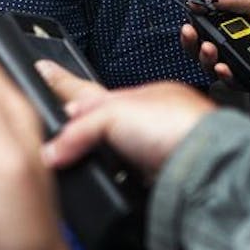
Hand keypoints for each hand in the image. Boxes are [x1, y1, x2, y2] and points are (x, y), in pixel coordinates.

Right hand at [40, 65, 214, 181]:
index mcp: (137, 95)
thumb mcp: (113, 115)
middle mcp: (147, 121)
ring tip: (71, 156)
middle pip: (99, 122)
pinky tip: (106, 180)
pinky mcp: (158, 178)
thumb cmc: (177, 126)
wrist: (207, 166)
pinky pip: (126, 177)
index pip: (89, 91)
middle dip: (77, 124)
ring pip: (114, 150)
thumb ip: (78, 128)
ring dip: (96, 154)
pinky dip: (114, 178)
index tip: (42, 69)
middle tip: (52, 124)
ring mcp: (154, 150)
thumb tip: (52, 150)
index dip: (63, 84)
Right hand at [178, 0, 249, 87]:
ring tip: (209, 50)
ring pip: (215, 69)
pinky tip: (222, 68)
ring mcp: (245, 64)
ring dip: (206, 61)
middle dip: (192, 46)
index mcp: (232, 27)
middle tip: (192, 36)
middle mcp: (235, 47)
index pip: (203, 31)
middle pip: (203, 52)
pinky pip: (237, 84)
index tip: (188, 22)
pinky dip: (226, 78)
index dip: (192, 30)